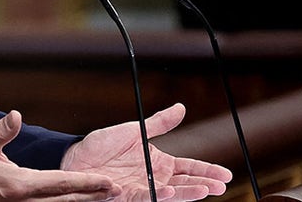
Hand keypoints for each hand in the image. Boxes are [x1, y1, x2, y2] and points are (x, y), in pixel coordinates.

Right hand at [0, 110, 120, 200]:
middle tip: (116, 190)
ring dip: (81, 200)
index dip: (86, 183)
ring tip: (103, 195)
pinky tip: (73, 197)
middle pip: (65, 199)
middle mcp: (23, 200)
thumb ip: (1, 131)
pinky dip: (64, 200)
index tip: (107, 181)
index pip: (60, 184)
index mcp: (19, 185)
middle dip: (92, 195)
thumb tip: (16, 116)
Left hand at [60, 104, 232, 200]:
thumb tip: (182, 108)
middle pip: (185, 182)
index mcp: (157, 161)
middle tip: (223, 186)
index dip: (207, 170)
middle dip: (205, 184)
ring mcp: (143, 188)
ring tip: (206, 190)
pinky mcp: (128, 196)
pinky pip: (147, 196)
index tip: (226, 175)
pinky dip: (161, 194)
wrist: (75, 156)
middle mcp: (154, 177)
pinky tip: (173, 191)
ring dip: (189, 192)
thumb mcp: (134, 130)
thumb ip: (159, 123)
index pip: (188, 167)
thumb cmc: (102, 144)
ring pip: (172, 193)